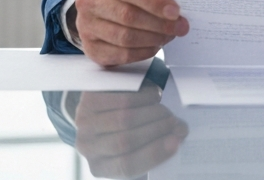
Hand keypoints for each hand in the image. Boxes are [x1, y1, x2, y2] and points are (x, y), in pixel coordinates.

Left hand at [73, 83, 187, 177]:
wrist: (100, 109)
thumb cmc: (123, 133)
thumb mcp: (133, 150)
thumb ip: (150, 149)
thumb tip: (178, 135)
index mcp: (100, 167)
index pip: (127, 165)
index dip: (154, 154)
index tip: (177, 141)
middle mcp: (87, 147)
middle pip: (126, 140)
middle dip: (158, 130)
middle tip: (176, 122)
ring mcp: (84, 122)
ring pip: (124, 118)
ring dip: (153, 113)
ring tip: (167, 111)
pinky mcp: (88, 99)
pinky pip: (120, 98)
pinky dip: (143, 97)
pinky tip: (154, 97)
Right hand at [74, 0, 188, 66]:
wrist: (95, 6)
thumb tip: (174, 9)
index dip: (154, 1)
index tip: (175, 11)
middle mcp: (88, 1)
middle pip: (127, 15)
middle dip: (160, 23)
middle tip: (180, 26)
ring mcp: (86, 26)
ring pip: (125, 37)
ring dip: (154, 38)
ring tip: (169, 35)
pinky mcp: (91, 48)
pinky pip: (122, 54)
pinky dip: (144, 52)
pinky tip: (155, 45)